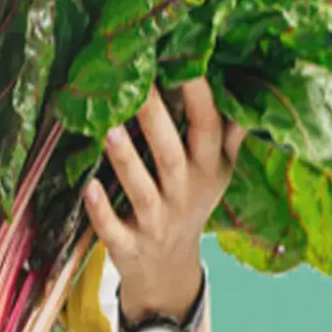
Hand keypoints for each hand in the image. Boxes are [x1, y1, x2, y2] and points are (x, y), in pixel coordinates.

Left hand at [84, 78, 246, 323]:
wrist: (170, 270)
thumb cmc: (192, 205)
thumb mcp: (219, 172)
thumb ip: (230, 132)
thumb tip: (244, 83)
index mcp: (208, 170)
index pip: (209, 129)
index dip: (200, 97)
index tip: (186, 61)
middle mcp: (184, 194)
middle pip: (170, 155)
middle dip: (154, 120)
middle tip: (135, 84)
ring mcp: (156, 222)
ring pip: (141, 189)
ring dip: (125, 159)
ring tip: (106, 127)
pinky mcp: (129, 245)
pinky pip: (114, 229)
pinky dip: (101, 211)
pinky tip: (87, 187)